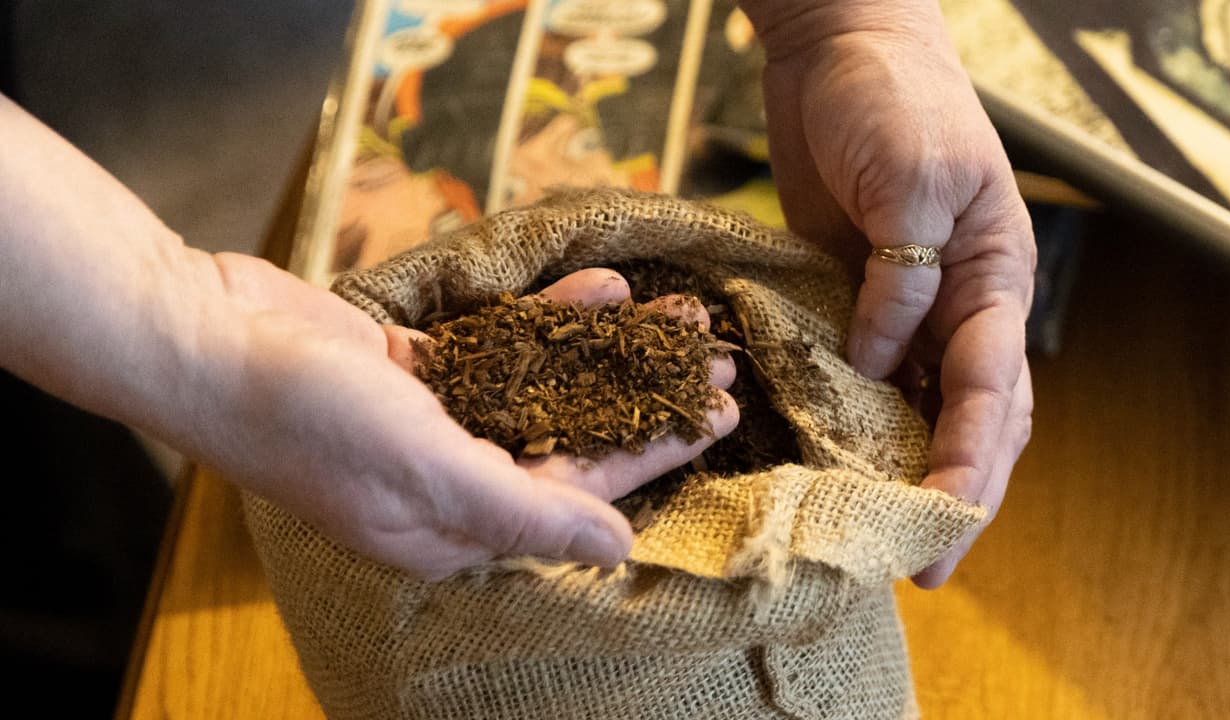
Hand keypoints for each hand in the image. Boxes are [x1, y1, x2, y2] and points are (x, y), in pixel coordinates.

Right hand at [196, 258, 736, 580]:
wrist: (204, 340)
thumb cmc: (311, 422)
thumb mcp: (431, 473)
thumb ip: (529, 509)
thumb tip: (618, 550)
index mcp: (457, 527)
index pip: (580, 492)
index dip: (654, 454)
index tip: (717, 416)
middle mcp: (452, 479)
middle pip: (574, 435)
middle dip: (646, 396)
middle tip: (715, 360)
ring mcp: (434, 420)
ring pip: (547, 383)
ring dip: (611, 348)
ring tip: (679, 312)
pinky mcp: (416, 366)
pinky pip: (503, 342)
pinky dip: (549, 316)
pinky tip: (604, 288)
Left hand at [740, 0, 1035, 586]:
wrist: (837, 49)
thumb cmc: (895, 98)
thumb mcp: (914, 180)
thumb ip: (903, 278)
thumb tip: (877, 361)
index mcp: (994, 278)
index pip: (988, 390)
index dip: (968, 464)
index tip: (943, 527)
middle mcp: (955, 304)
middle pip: (962, 417)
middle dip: (946, 491)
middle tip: (915, 566)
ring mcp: (899, 304)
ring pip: (909, 406)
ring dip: (896, 469)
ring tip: (870, 534)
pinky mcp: (844, 295)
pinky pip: (850, 371)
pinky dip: (843, 417)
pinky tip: (822, 459)